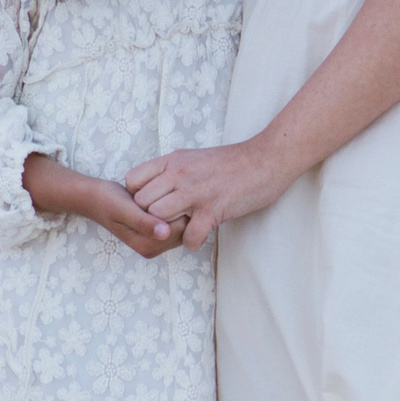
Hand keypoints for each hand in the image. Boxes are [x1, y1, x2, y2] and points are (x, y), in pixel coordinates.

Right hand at [22, 155, 185, 259]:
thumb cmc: (107, 201)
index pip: (180, 231)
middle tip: (171, 188)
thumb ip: (143, 222)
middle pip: (184, 229)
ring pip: (182, 224)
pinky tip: (165, 194)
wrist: (95, 197)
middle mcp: (153, 247)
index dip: (180, 210)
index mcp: (146, 246)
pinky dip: (174, 207)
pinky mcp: (156, 231)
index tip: (173, 191)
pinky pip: (175, 220)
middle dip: (181, 209)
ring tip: (167, 189)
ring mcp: (155, 240)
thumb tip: (164, 232)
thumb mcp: (124, 209)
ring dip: (178, 207)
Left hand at [124, 141, 293, 248]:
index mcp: (174, 160)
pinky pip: (189, 236)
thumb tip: (155, 189)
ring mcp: (196, 191)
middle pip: (141, 203)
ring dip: (168, 231)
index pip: (132, 180)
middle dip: (150, 218)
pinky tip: (200, 238)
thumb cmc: (232, 162)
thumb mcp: (194, 157)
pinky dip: (192, 243)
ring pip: (159, 218)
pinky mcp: (214, 208)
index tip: (151, 206)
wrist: (266, 159)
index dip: (137, 198)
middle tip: (165, 225)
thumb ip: (173, 171)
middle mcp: (180, 173)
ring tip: (181, 231)